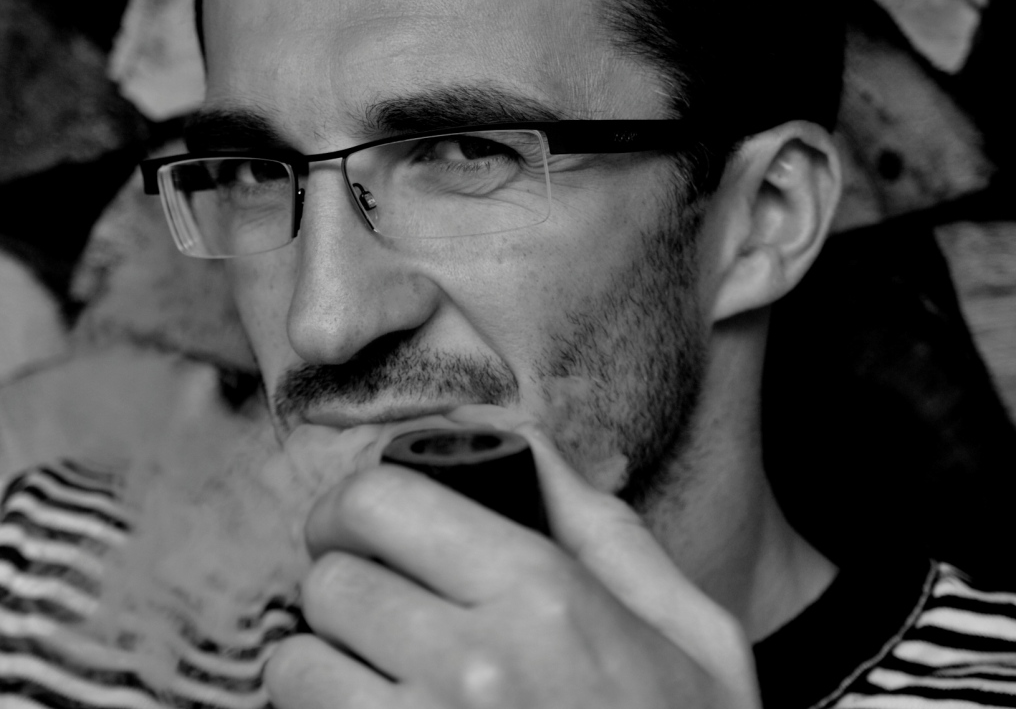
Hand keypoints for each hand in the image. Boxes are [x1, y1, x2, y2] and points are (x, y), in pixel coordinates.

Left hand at [265, 411, 759, 708]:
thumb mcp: (688, 629)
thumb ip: (601, 524)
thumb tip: (518, 442)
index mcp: (544, 596)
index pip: (381, 502)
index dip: (354, 503)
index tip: (361, 522)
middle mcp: (472, 667)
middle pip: (330, 580)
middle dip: (347, 579)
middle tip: (379, 599)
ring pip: (297, 664)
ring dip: (326, 660)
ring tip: (379, 672)